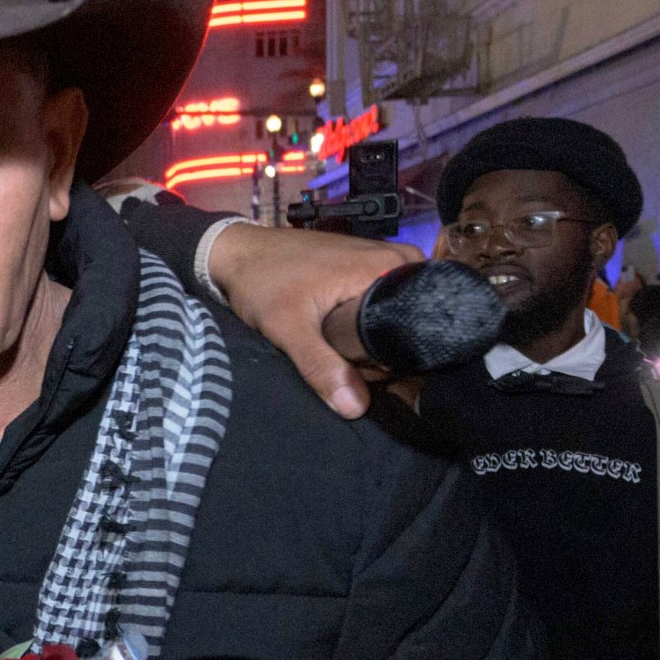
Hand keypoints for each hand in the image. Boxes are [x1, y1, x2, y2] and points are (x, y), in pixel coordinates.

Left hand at [206, 223, 421, 418]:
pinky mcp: (366, 265)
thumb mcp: (288, 328)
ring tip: (346, 350)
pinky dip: (366, 323)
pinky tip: (343, 336)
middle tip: (354, 363)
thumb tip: (356, 408)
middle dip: (387, 349)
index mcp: (390, 265)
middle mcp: (396, 257)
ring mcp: (382, 259)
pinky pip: (382, 301)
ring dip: (374, 339)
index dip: (402, 355)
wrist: (236, 251)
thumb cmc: (261, 281)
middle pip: (411, 318)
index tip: (374, 372)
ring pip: (396, 312)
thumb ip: (321, 366)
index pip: (422, 319)